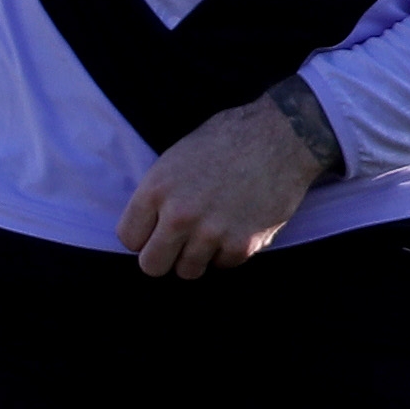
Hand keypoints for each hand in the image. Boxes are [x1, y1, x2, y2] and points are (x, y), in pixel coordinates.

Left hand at [117, 96, 326, 278]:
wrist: (281, 136)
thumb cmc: (229, 139)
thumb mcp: (178, 158)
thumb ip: (160, 195)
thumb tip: (149, 225)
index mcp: (156, 189)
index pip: (128, 239)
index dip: (144, 236)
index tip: (157, 230)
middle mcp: (179, 215)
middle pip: (152, 266)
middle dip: (165, 257)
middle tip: (181, 242)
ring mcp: (210, 233)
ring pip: (188, 271)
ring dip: (199, 256)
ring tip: (213, 230)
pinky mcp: (241, 245)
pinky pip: (223, 265)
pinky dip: (230, 251)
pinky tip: (238, 224)